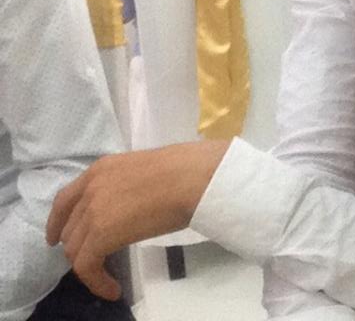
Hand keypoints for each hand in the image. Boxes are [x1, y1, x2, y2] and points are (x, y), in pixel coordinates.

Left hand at [46, 140, 229, 299]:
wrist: (194, 178)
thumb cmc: (186, 170)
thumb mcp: (146, 170)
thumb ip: (129, 185)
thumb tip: (133, 204)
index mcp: (101, 169)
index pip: (66, 199)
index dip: (58, 222)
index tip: (57, 238)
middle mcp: (90, 188)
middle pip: (69, 227)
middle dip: (78, 246)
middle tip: (95, 259)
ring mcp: (93, 210)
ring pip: (75, 248)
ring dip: (88, 266)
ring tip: (107, 278)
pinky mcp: (100, 235)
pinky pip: (86, 266)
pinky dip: (96, 281)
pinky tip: (112, 289)